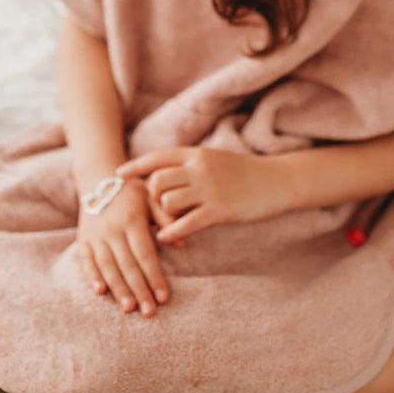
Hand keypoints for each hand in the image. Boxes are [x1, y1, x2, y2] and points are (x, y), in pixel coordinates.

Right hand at [75, 177, 184, 316]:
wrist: (98, 178)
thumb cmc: (132, 191)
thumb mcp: (152, 197)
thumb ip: (167, 218)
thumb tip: (182, 243)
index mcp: (131, 219)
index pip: (145, 254)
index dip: (154, 277)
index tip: (164, 297)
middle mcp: (112, 229)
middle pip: (127, 265)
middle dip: (139, 290)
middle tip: (149, 311)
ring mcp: (96, 236)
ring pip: (107, 266)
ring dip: (118, 289)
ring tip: (129, 308)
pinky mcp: (83, 240)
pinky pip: (85, 261)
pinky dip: (91, 276)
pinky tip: (99, 291)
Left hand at [115, 146, 281, 242]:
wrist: (276, 181)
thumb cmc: (243, 171)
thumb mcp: (214, 159)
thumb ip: (190, 163)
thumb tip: (162, 171)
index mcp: (197, 154)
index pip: (158, 157)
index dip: (136, 166)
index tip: (118, 175)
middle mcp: (200, 169)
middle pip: (158, 181)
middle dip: (152, 197)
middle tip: (155, 210)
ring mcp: (209, 189)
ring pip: (169, 202)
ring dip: (163, 215)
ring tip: (167, 223)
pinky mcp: (219, 210)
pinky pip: (186, 224)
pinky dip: (171, 233)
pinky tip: (167, 238)